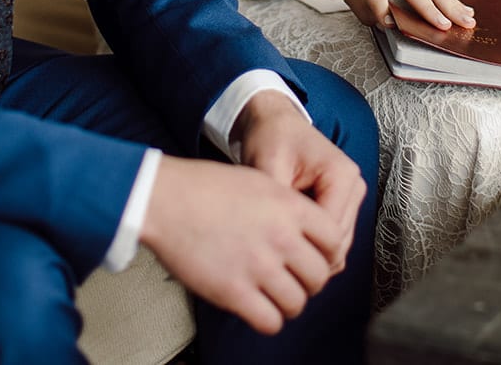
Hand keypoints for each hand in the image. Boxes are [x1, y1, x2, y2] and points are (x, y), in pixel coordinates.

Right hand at [141, 150, 350, 334]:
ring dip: (289, 303)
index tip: (316, 258)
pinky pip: (270, 321)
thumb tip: (306, 229)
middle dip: (310, 282)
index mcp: (291, 207)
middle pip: (320, 275)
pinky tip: (258, 309)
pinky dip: (269, 320)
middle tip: (295, 280)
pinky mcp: (234, 291)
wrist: (166, 198)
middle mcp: (281, 237)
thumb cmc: (204, 187)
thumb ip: (288, 206)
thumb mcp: (259, 180)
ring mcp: (258, 266)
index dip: (327, 253)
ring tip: (275, 296)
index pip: (335, 240)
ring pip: (298, 302)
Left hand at [232, 92, 366, 272]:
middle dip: (307, 254)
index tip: (271, 255)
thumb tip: (277, 242)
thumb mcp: (267, 167)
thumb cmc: (272, 139)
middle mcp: (354, 187)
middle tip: (272, 258)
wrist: (276, 124)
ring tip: (278, 249)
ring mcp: (352, 198)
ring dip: (310, 252)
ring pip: (338, 246)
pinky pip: (333, 240)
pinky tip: (288, 242)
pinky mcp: (344, 206)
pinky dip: (312, 247)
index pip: (329, 231)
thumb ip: (277, 204)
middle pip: (338, 243)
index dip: (302, 249)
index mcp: (342, 175)